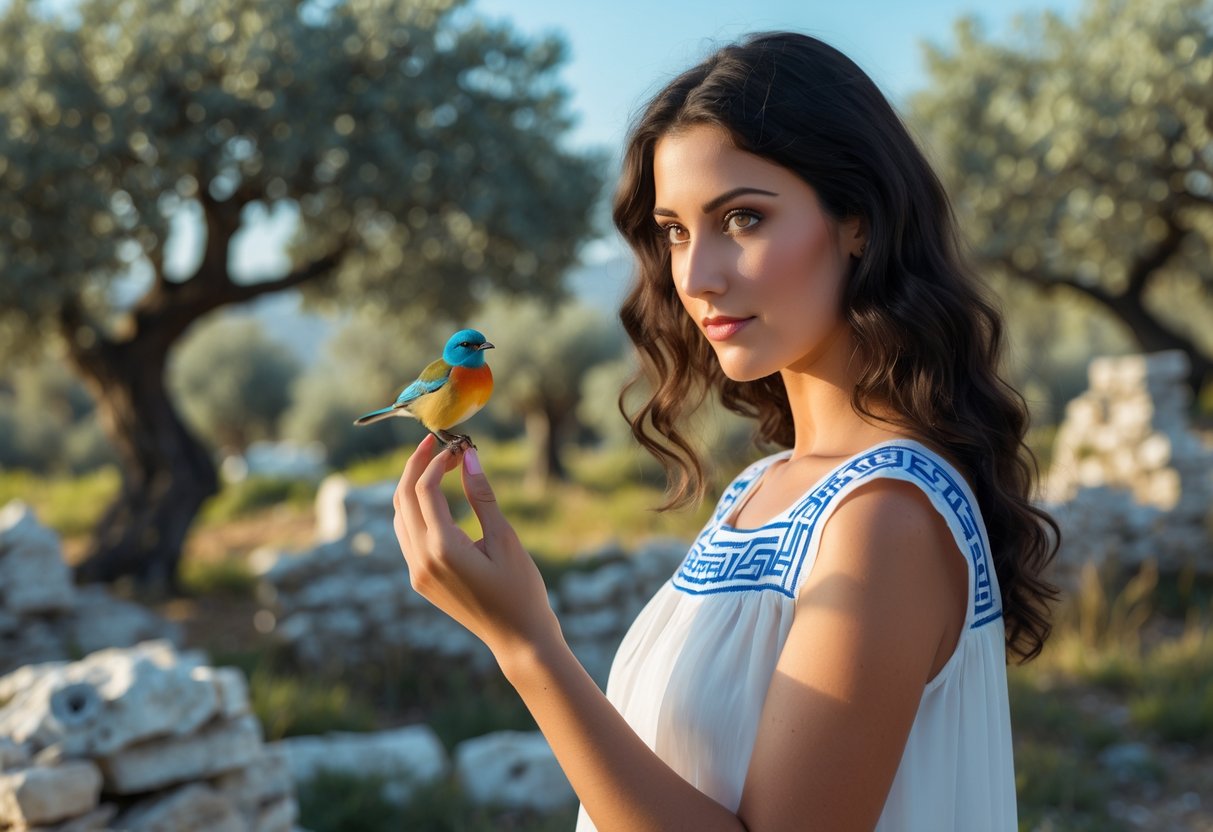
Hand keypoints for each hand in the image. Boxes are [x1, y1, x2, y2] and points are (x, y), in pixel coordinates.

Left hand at [393, 434, 561, 663]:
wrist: (519, 640)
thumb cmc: (521, 589)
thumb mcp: (505, 539)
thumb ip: (483, 496)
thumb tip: (469, 456)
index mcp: (443, 548)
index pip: (424, 490)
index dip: (437, 462)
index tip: (457, 446)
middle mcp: (421, 560)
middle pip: (402, 499)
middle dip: (416, 466)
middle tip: (436, 444)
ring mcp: (417, 573)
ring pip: (399, 517)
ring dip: (412, 488)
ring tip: (438, 467)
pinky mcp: (421, 581)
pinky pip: (406, 537)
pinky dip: (414, 511)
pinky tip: (435, 500)